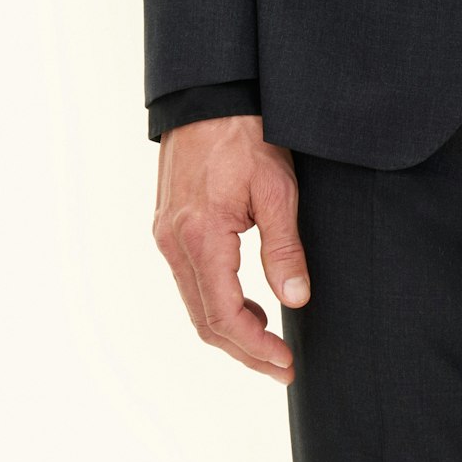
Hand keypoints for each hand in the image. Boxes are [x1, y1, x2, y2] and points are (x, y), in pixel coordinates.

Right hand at [152, 113, 310, 384]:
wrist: (209, 95)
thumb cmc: (246, 133)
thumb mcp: (277, 187)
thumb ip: (284, 247)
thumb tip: (295, 300)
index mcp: (200, 238)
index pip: (224, 316)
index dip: (255, 348)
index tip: (285, 363)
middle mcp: (174, 243)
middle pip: (205, 321)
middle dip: (244, 350)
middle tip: (282, 366)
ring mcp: (167, 235)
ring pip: (195, 303)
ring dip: (230, 329)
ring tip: (270, 341)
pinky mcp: (169, 226)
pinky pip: (190, 280)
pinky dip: (217, 301)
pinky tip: (248, 301)